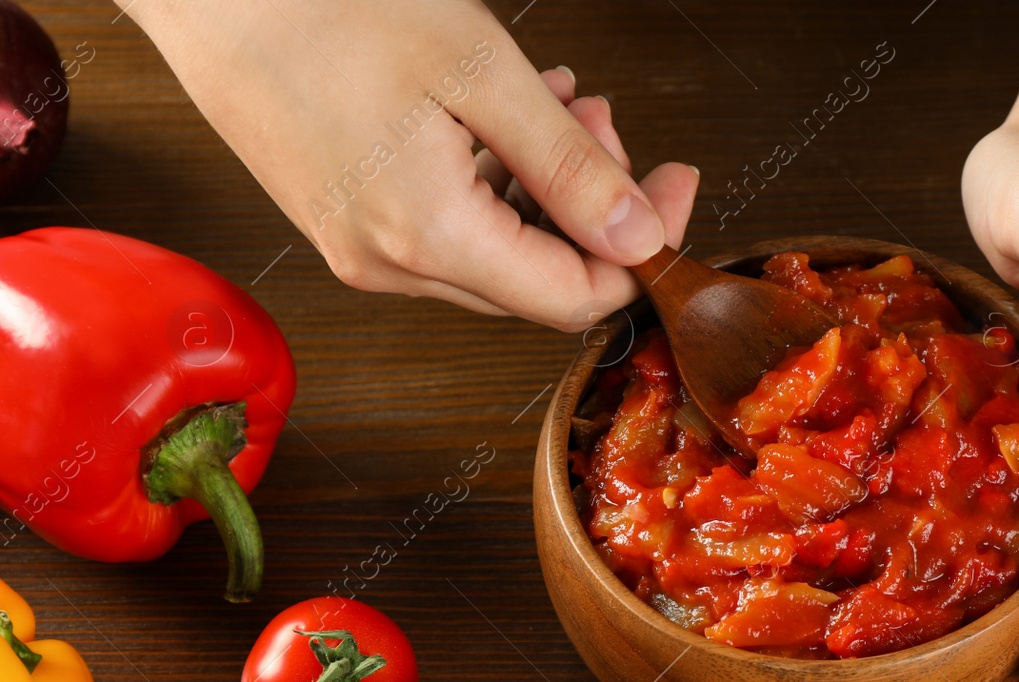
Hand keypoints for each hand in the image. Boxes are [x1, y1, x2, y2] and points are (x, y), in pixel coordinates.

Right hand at [123, 0, 697, 327]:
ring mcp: (364, 253)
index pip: (576, 299)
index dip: (642, 251)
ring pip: (500, 254)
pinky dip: (497, 184)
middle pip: (541, 281)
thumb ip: (570, 168)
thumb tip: (642, 237)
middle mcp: (393, 267)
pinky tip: (503, 118)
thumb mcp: (480, 73)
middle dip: (594, 207)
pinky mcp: (348, 227)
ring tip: (555, 104)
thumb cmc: (326, 8)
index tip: (675, 183)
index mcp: (430, 238)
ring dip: (548, 188)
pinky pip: (451, 231)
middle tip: (600, 120)